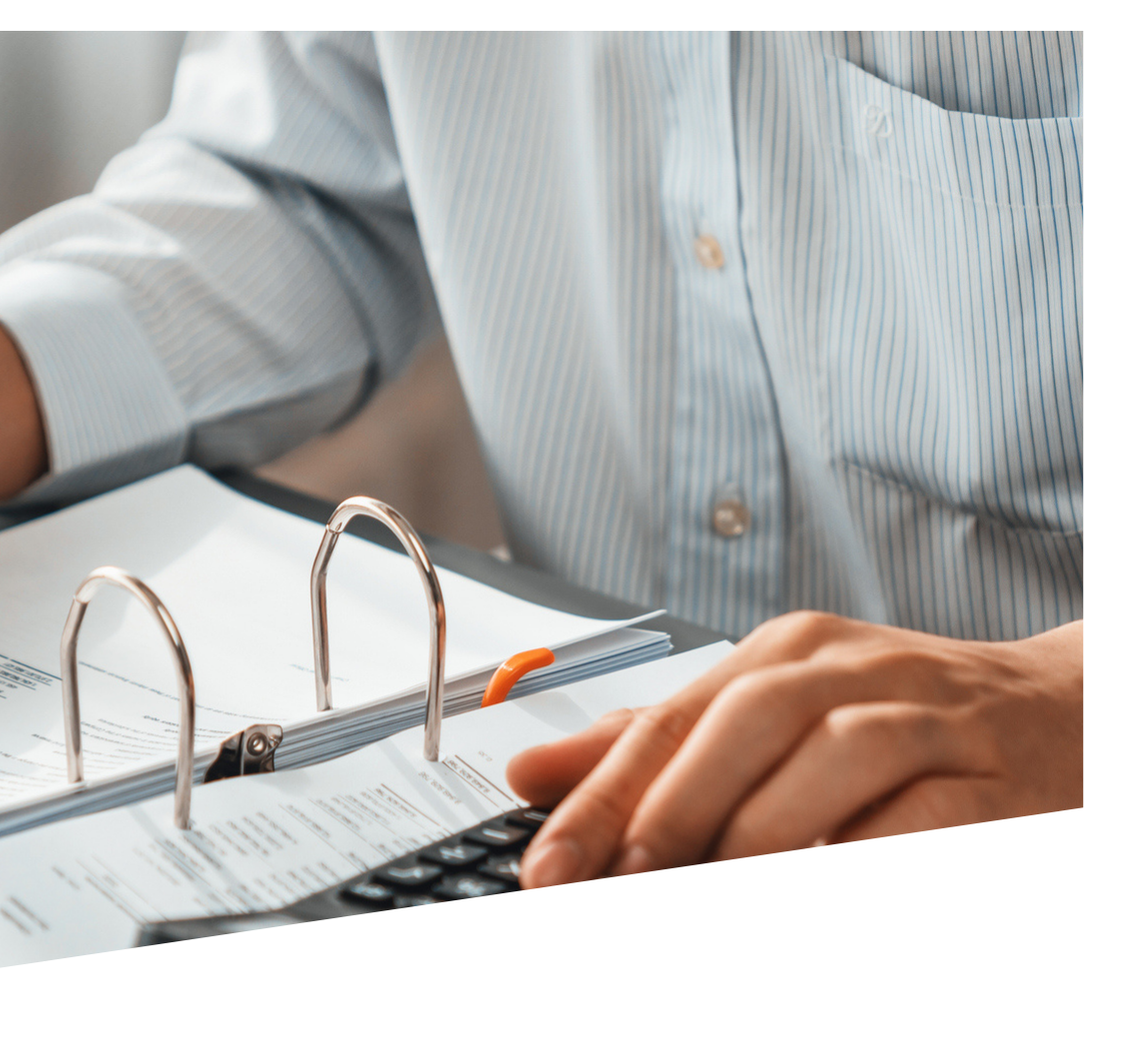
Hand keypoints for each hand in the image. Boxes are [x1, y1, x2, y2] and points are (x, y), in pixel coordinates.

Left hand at [506, 612, 1081, 885]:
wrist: (1058, 713)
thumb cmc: (898, 720)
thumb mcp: (767, 718)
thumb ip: (655, 747)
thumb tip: (530, 773)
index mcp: (779, 655)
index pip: (667, 719)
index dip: (600, 797)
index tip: (549, 868)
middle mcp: (845, 671)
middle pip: (738, 728)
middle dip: (669, 816)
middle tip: (623, 886)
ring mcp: (922, 716)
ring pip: (828, 761)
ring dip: (759, 837)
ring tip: (705, 895)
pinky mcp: (988, 777)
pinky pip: (919, 818)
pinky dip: (861, 856)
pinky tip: (817, 888)